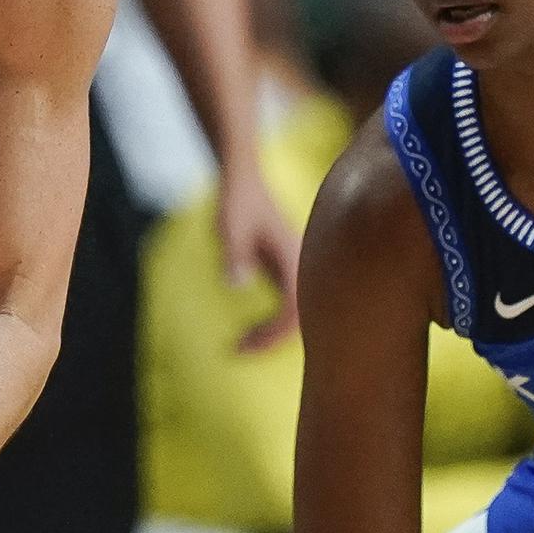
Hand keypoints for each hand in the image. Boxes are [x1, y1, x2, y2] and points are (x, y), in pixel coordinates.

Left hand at [218, 161, 301, 353]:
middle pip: (300, 318)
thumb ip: (234, 254)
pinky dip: (272, 323)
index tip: (246, 344)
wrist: (244, 181)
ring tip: (240, 346)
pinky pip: (289, 306)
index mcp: (295, 258)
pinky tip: (250, 330)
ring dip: (272, 334)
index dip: (273, 331)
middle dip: (272, 340)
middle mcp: (303, 266)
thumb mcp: (230, 227)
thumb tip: (238, 285)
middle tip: (238, 351)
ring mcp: (298, 269)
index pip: (293, 308)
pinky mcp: (288, 270)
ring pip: (296, 314)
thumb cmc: (237, 201)